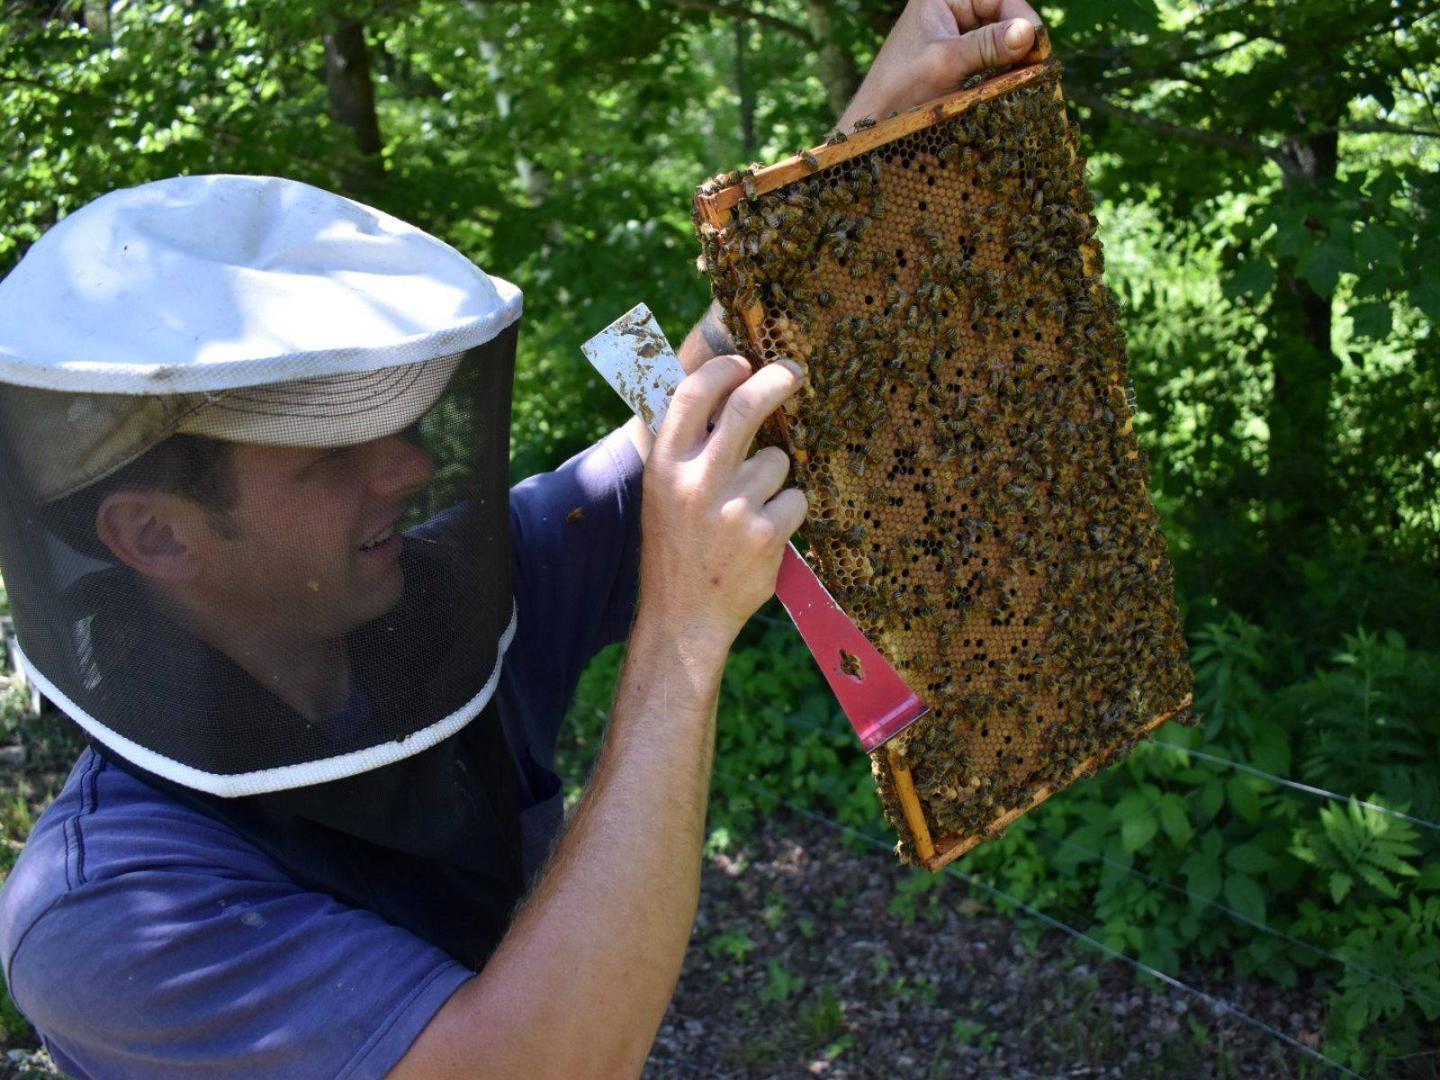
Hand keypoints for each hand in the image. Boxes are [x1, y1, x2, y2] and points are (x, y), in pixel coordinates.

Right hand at [638, 354, 806, 656]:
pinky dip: (787, 511)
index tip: (742, 363)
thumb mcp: (661, 491)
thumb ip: (683, 446)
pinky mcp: (766, 535)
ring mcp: (733, 508)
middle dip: (777, 379)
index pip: (694, 394)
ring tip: (748, 509)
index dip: (722, 370)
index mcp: (665, 465)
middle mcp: (697, 482)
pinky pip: (796, 499)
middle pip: (748, 407)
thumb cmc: (675, 546)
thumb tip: (715, 390)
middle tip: (794, 371)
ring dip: (774, 477)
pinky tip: (762, 534)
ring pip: (778, 461)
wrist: (684, 616)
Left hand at [838, 0, 1042, 130]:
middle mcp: (948, 11)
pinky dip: (1002, 73)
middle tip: (1037, 67)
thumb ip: (987, 45)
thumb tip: (1030, 32)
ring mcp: (952, 38)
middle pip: (1002, 16)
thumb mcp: (946, 63)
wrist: (870, 131)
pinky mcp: (956, 64)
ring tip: (1026, 79)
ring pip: (999, 41)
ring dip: (1013, 59)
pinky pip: (990, 61)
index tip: (1038, 47)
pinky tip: (1009, 88)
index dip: (1022, 18)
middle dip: (1020, 39)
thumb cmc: (898, 92)